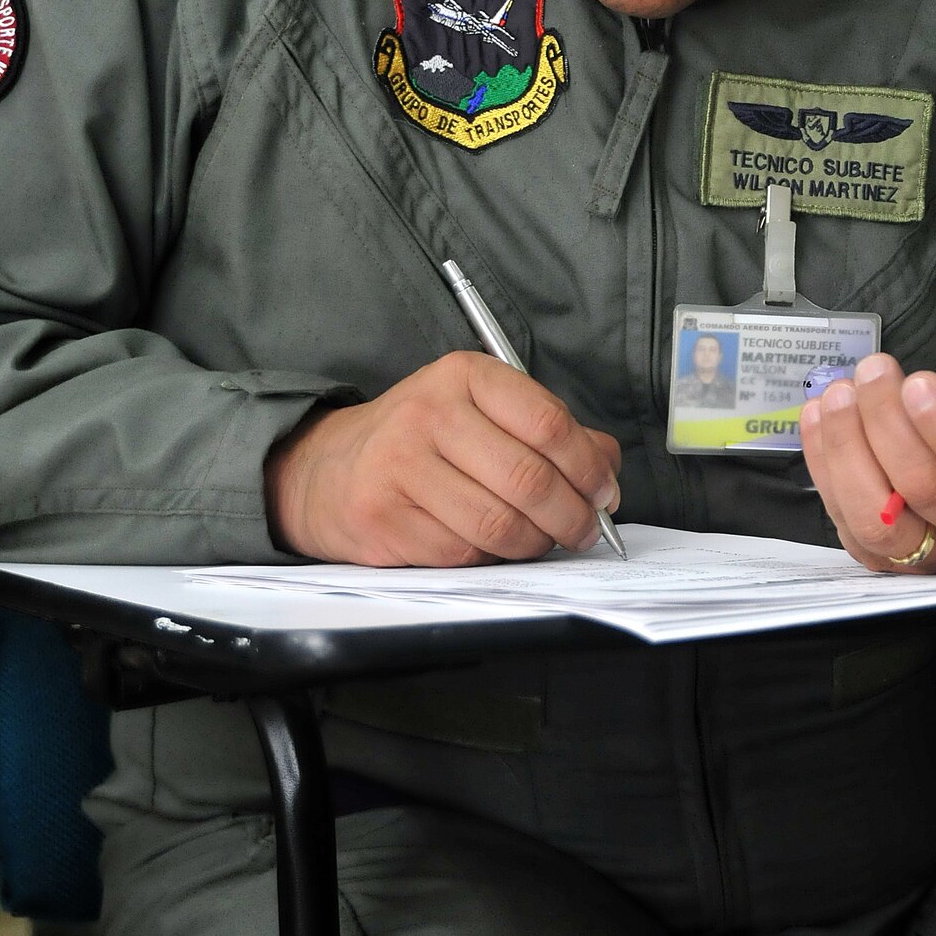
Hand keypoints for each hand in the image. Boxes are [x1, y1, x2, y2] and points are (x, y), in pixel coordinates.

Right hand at [265, 352, 620, 566]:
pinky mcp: (384, 519)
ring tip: (543, 541)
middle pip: (528, 480)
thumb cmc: (424, 440)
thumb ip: (549, 431)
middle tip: (585, 530)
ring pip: (499, 525)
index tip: (604, 492)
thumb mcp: (483, 411)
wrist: (328, 468)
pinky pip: (463, 554)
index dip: (588, 466)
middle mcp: (429, 414)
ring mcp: (400, 467)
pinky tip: (491, 547)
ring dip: (536, 544)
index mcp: (464, 376)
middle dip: (572, 516)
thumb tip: (607, 468)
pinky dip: (491, 560)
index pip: (547, 423)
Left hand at [799, 344, 935, 572]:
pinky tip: (819, 416)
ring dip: (847, 450)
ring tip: (839, 394)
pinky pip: (845, 523)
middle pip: (924, 489)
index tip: (918, 381)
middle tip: (872, 370)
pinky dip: (824, 467)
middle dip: (887, 424)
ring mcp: (927, 554)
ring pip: (878, 518)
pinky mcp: (881, 557)